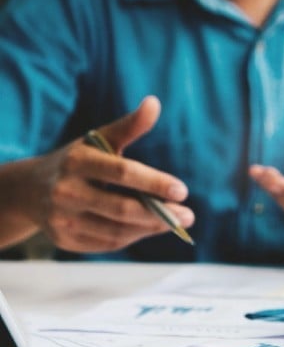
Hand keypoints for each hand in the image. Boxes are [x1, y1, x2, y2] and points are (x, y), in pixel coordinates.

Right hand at [4, 96, 193, 252]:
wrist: (31, 190)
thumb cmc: (79, 160)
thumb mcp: (99, 139)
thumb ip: (129, 125)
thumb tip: (154, 102)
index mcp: (77, 161)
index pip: (122, 173)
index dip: (155, 182)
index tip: (183, 191)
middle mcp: (66, 192)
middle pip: (121, 208)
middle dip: (160, 214)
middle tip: (189, 215)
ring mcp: (63, 220)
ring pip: (117, 231)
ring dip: (150, 228)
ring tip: (176, 222)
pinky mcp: (65, 240)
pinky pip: (107, 244)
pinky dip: (133, 237)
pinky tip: (150, 228)